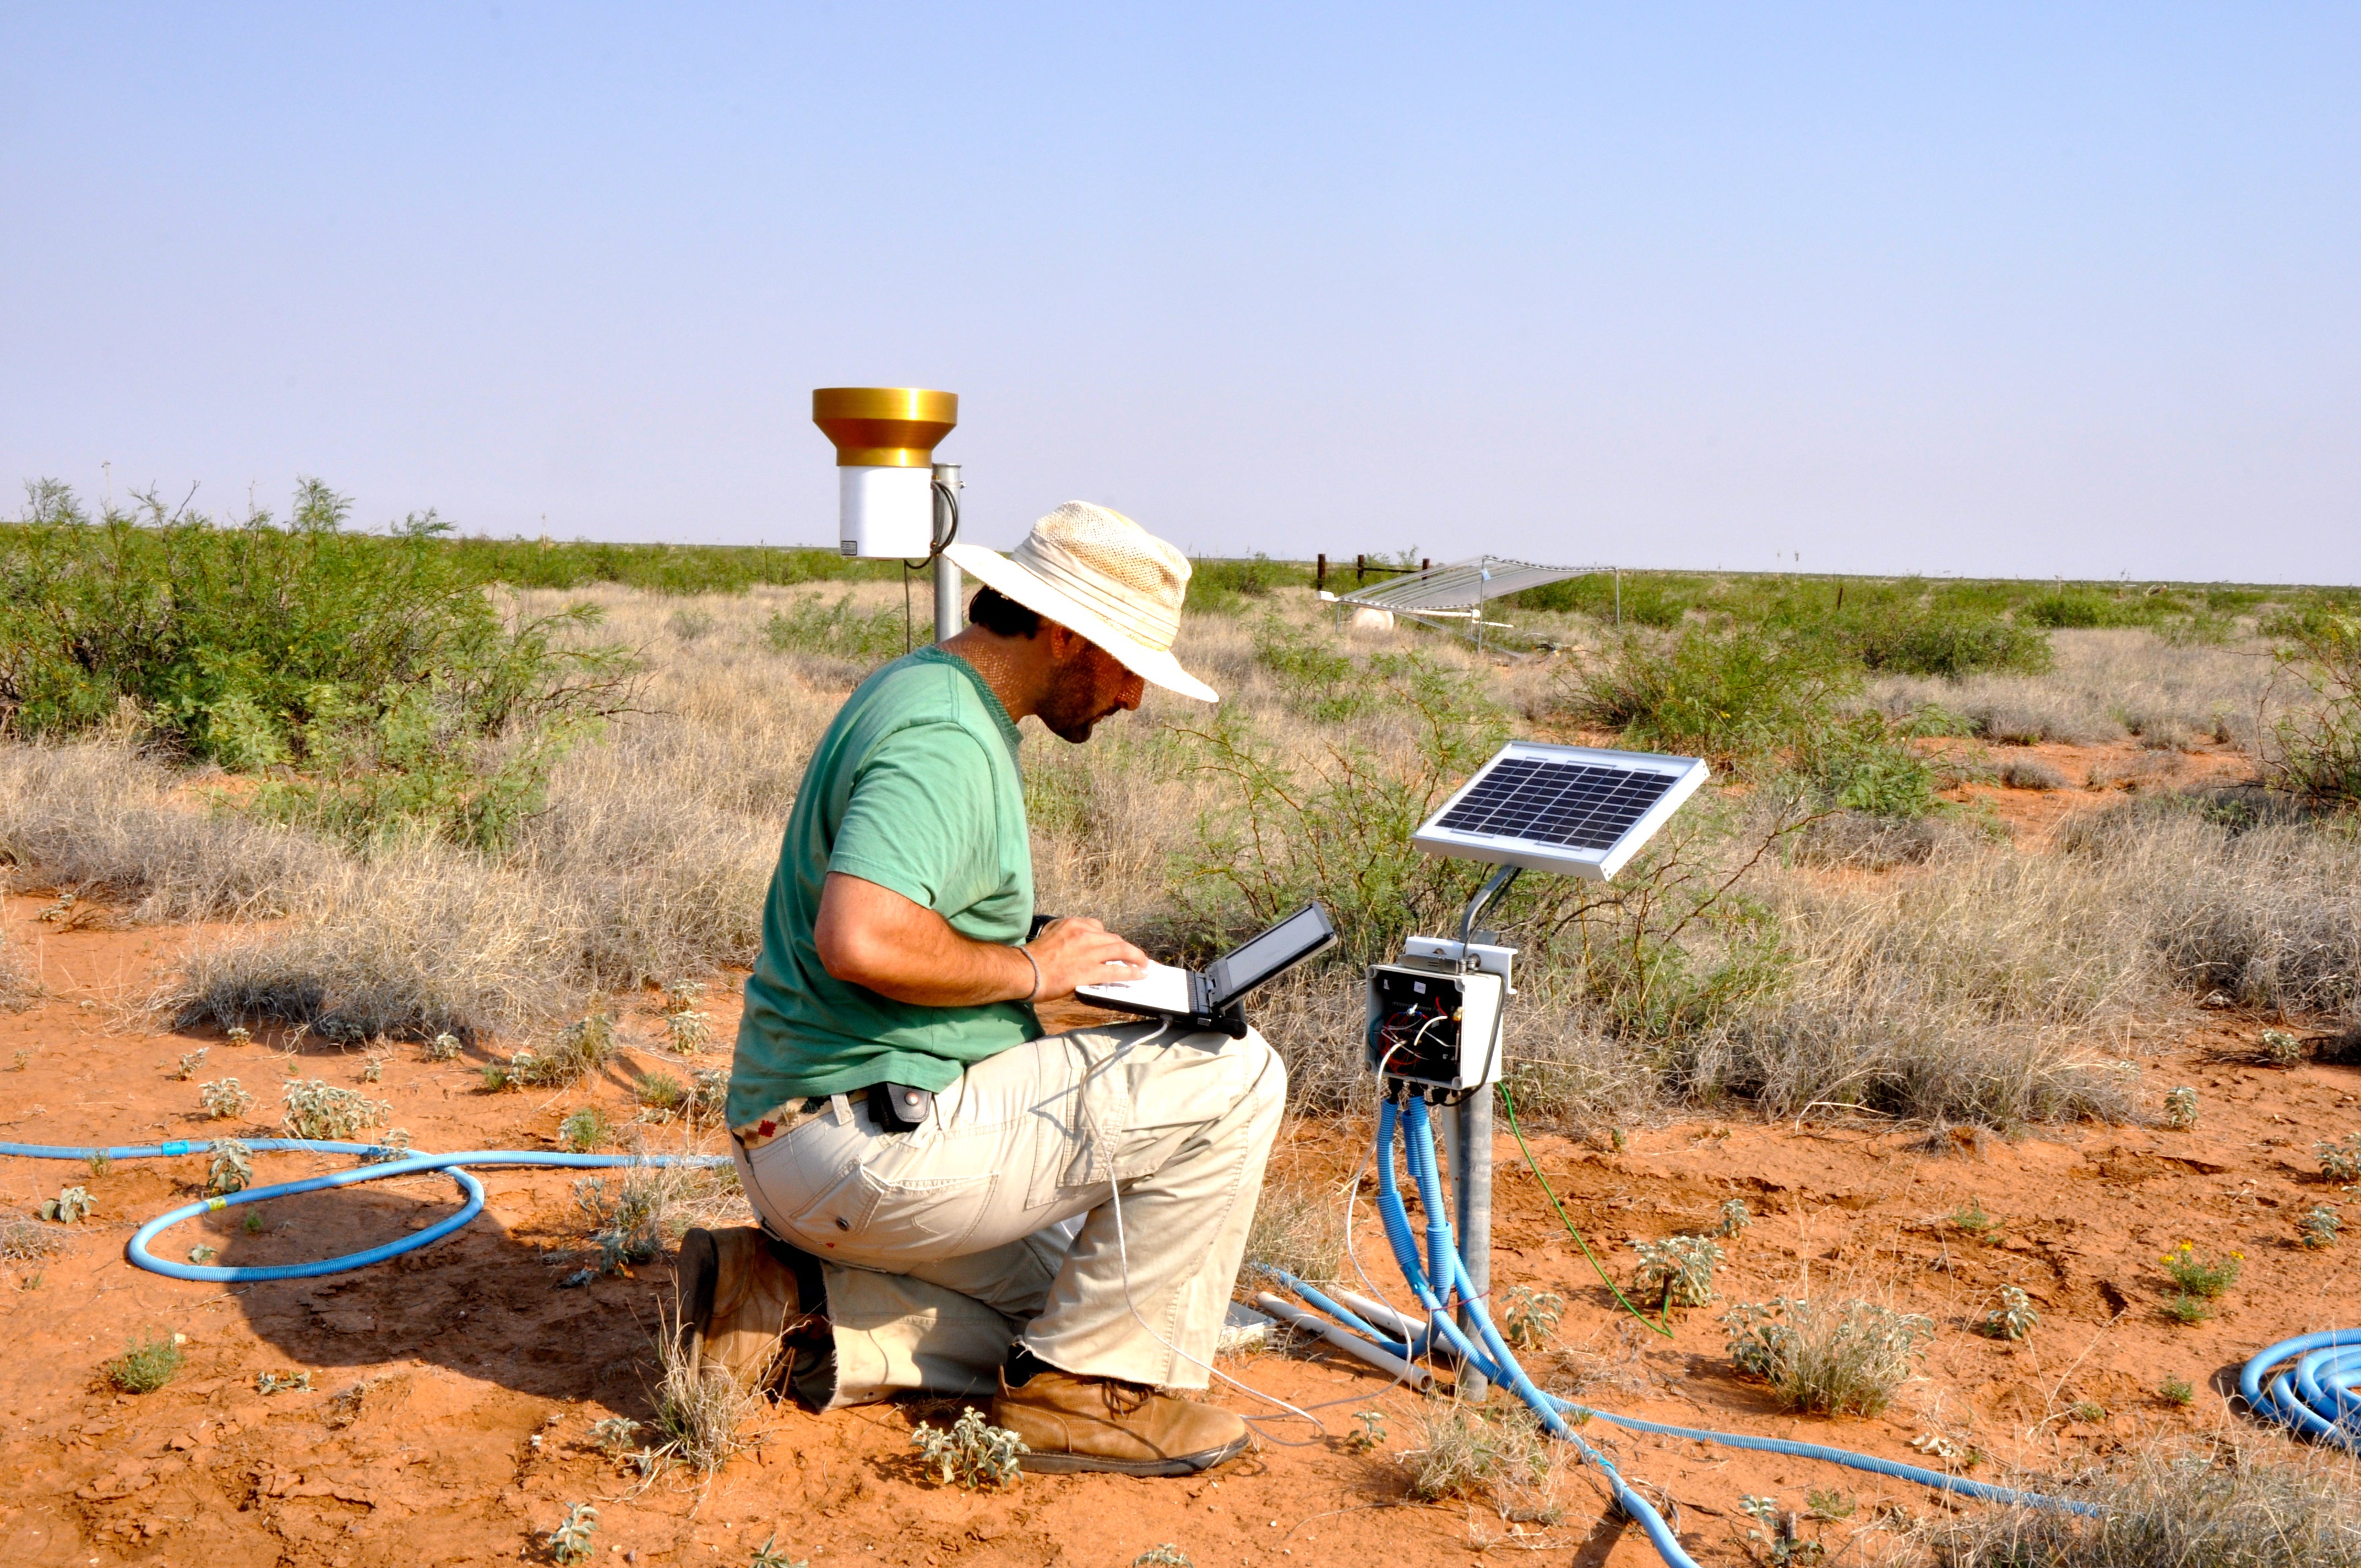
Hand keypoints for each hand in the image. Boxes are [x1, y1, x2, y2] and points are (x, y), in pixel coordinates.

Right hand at [1024, 916, 1147, 1001]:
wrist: (1024, 970)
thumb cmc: (1032, 956)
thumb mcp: (1050, 933)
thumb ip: (1065, 933)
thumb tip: (1072, 940)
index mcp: (1074, 924)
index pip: (1099, 928)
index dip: (1109, 939)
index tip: (1114, 946)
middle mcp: (1084, 934)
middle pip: (1113, 939)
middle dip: (1126, 948)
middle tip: (1135, 956)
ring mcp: (1089, 952)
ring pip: (1121, 950)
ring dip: (1137, 957)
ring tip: (1144, 964)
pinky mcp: (1090, 970)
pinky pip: (1118, 970)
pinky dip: (1132, 972)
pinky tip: (1140, 975)